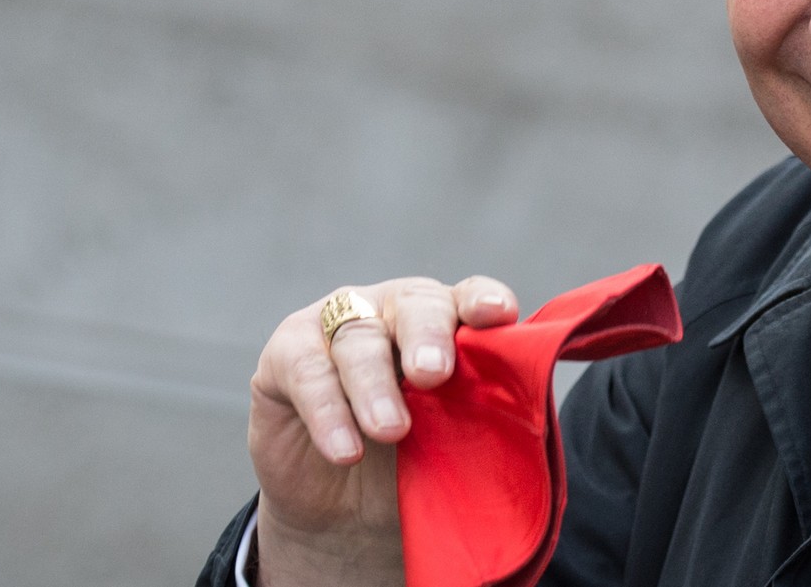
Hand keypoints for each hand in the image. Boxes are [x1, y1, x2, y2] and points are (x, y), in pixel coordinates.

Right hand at [245, 275, 519, 586]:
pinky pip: (308, 373)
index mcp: (446, 321)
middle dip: (427, 335)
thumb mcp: (451, 439)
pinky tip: (345, 449)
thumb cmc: (412, 462)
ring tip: (390, 430)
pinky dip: (328, 412)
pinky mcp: (288, 355)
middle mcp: (393, 310)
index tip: (499, 315)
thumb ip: (478, 414)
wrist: (344, 512)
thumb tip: (523, 416)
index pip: (468, 298)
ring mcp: (337, 325)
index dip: (482, 300)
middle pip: (414, 306)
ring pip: (359, 340)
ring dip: (374, 386)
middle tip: (434, 374)